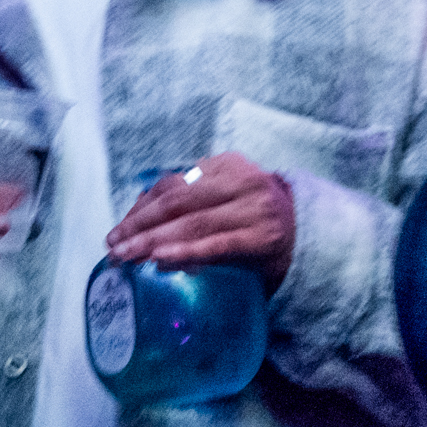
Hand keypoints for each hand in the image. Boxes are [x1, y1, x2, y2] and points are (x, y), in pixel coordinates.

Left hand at [108, 152, 295, 292]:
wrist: (313, 238)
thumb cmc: (259, 221)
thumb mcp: (228, 197)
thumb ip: (192, 202)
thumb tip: (137, 224)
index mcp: (229, 166)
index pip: (173, 183)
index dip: (140, 207)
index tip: (119, 229)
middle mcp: (242, 181)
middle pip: (177, 202)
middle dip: (139, 225)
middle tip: (114, 246)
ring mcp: (254, 210)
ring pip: (191, 223)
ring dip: (152, 241)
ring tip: (127, 257)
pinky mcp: (262, 238)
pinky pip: (216, 245)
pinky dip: (186, 252)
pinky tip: (161, 260)